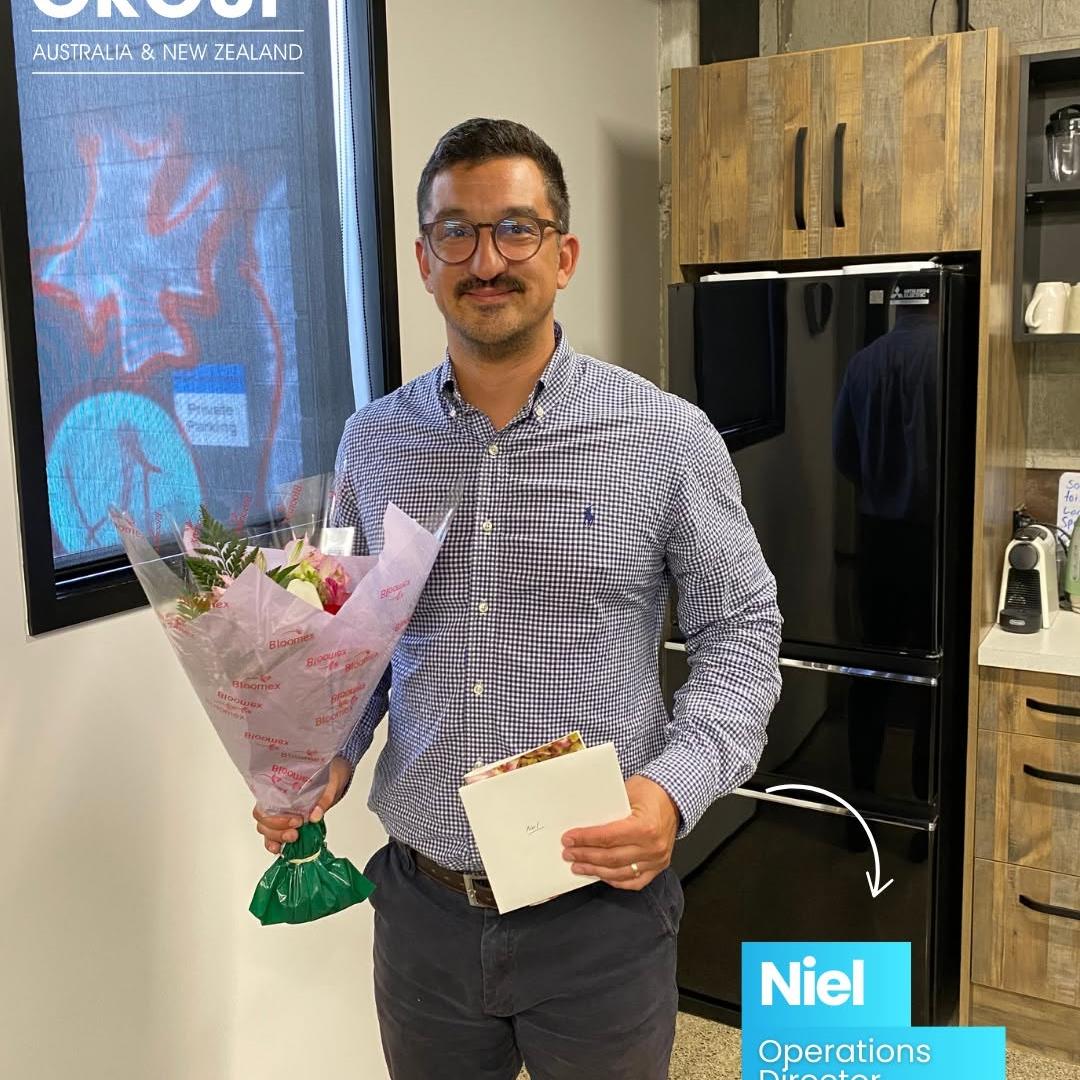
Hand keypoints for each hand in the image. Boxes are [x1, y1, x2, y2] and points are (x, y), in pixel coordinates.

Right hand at [252, 755, 353, 853]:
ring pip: (265, 829)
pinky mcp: (285, 824)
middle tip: (295, 832)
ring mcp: (280, 814)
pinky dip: (274, 844)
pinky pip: (272, 836)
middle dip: (277, 830)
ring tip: (293, 838)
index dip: (276, 817)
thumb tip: (315, 816)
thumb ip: (324, 799)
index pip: (266, 804)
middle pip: (264, 819)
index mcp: (282, 788)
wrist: (331, 778)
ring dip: (276, 838)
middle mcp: (277, 801)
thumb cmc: (325, 777)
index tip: (297, 820)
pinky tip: (280, 849)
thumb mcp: (330, 784)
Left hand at [561, 775, 679, 890]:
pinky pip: (634, 881)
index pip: (608, 837)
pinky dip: (615, 880)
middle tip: (569, 853)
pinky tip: (601, 874)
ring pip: (620, 872)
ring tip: (579, 866)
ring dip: (596, 870)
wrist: (673, 797)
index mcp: (645, 827)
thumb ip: (607, 811)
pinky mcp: (659, 866)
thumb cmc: (650, 791)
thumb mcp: (626, 793)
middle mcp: (653, 846)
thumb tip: (582, 825)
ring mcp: (657, 859)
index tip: (569, 839)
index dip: (585, 840)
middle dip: (585, 856)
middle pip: (611, 857)